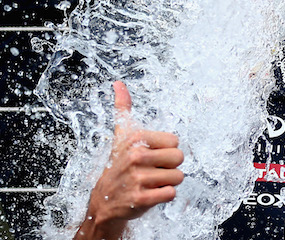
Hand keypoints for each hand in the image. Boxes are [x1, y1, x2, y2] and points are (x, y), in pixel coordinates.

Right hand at [75, 81, 184, 238]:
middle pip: (179, 158)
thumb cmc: (118, 165)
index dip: (165, 150)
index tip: (149, 156)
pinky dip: (164, 196)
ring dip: (166, 182)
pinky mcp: (142, 199)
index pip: (175, 141)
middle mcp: (136, 156)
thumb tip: (118, 83)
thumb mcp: (120, 135)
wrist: (104, 201)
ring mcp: (138, 178)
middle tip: (151, 171)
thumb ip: (123, 108)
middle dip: (169, 166)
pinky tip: (149, 194)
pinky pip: (171, 193)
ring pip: (178, 177)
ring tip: (149, 183)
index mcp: (135, 138)